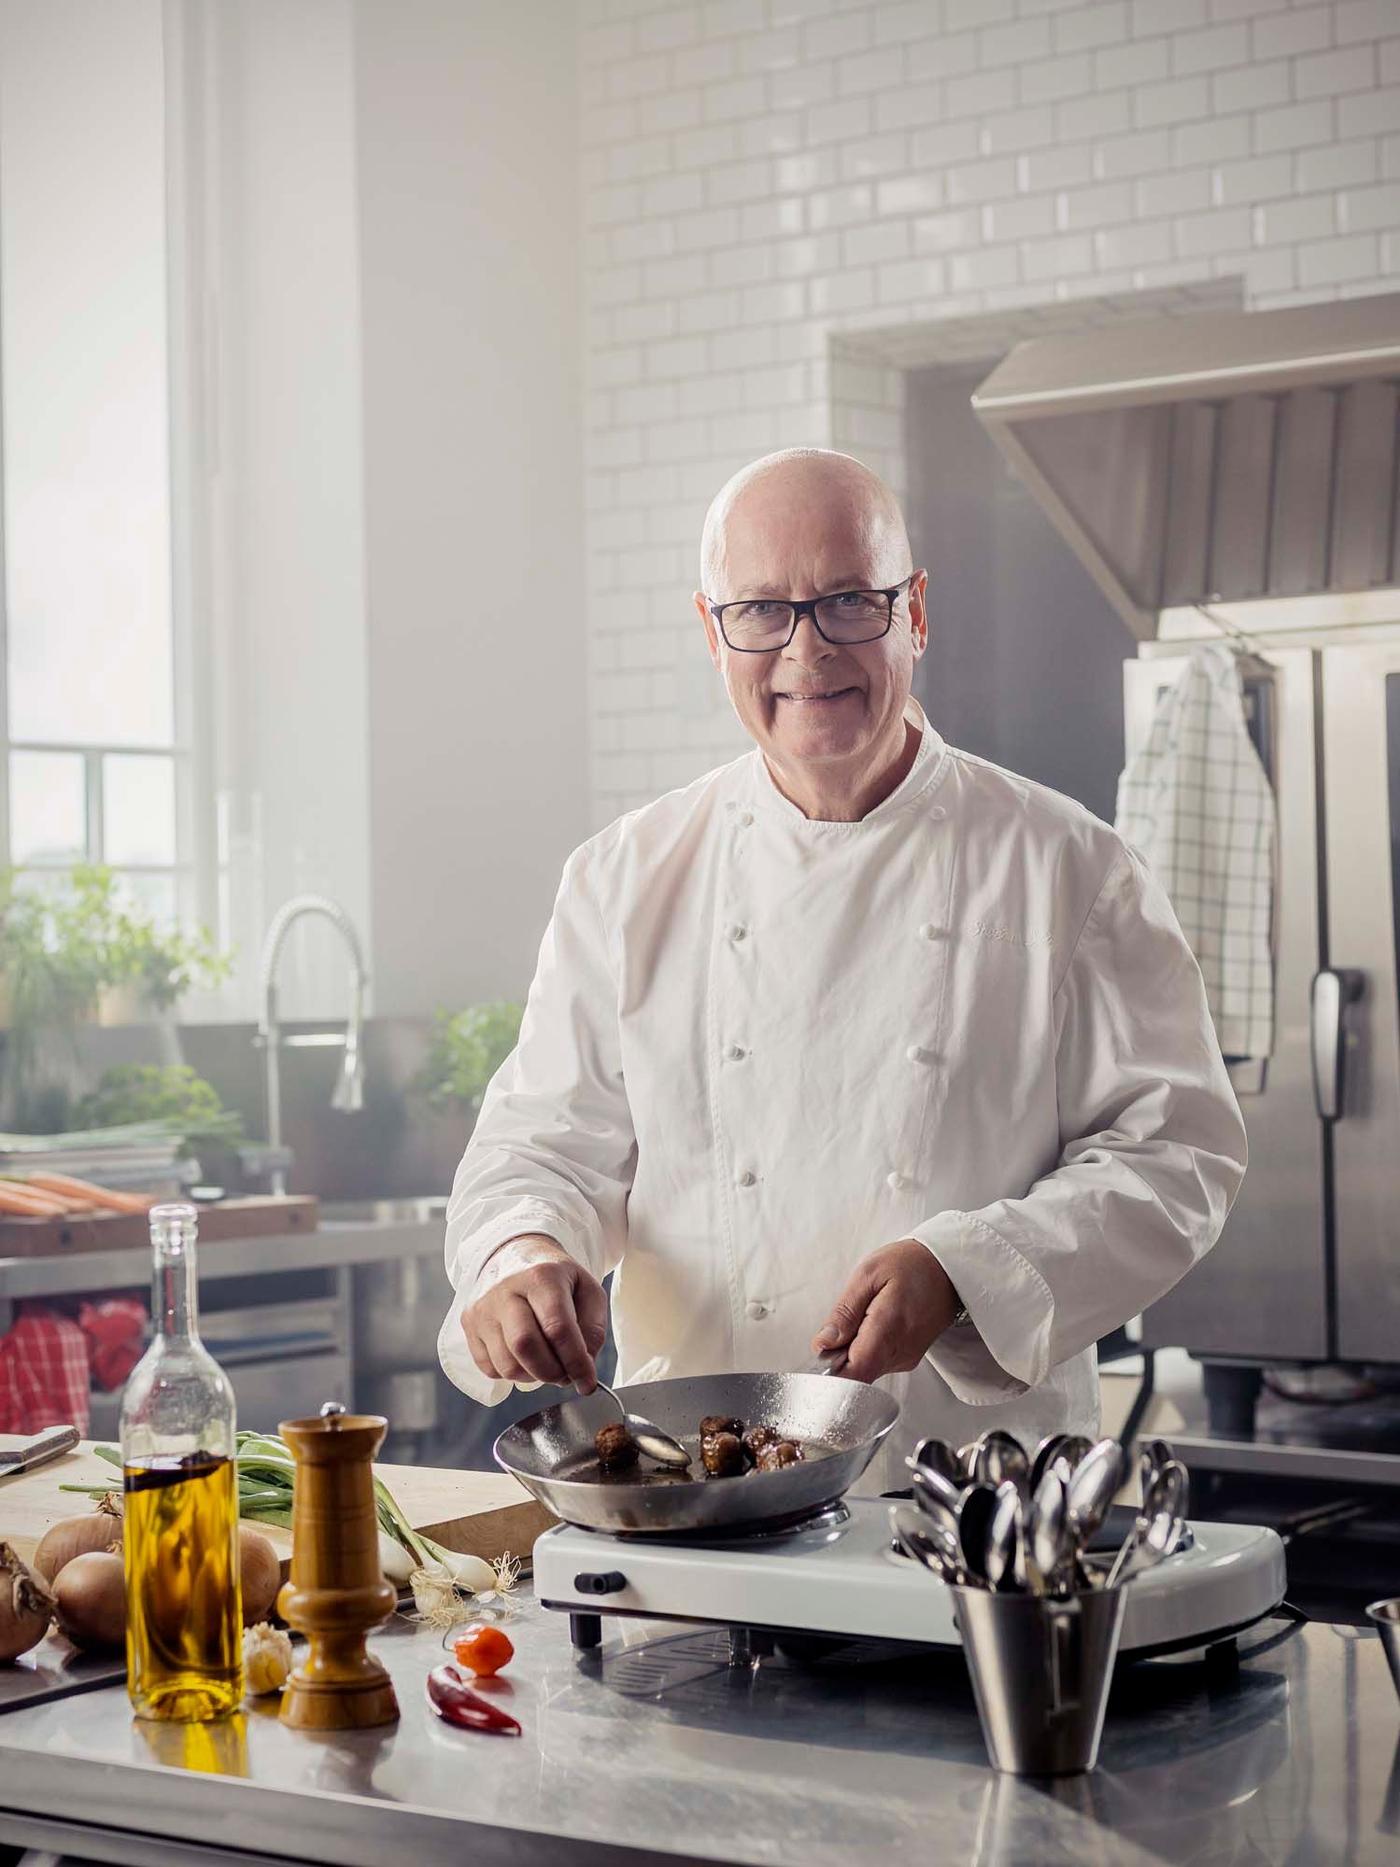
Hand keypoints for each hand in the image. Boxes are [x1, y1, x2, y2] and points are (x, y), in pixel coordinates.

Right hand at [461, 1235, 607, 1390]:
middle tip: (566, 1374)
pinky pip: (490, 1367)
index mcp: (541, 1276)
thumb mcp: (587, 1291)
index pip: (558, 1328)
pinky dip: (513, 1373)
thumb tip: (584, 1365)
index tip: (587, 1382)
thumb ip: (593, 1328)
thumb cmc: (557, 1279)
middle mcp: (506, 1290)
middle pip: (525, 1347)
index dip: (576, 1362)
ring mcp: (483, 1307)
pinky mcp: (469, 1322)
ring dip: (533, 1376)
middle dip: (551, 1372)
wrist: (516, 1255)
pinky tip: (525, 1358)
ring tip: (547, 1364)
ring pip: (506, 1364)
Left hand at [811, 1239, 959, 1383]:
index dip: (831, 1370)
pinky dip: (867, 1347)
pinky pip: (877, 1363)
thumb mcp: (868, 1274)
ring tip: (864, 1317)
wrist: (948, 1268)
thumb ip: (844, 1312)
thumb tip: (823, 1344)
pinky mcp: (908, 1359)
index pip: (854, 1373)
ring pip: (866, 1369)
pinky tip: (874, 1324)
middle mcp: (900, 1352)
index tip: (822, 1351)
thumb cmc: (910, 1265)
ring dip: (853, 1350)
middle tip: (845, 1323)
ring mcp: (906, 1359)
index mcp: (889, 1329)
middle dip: (839, 1356)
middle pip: (856, 1374)